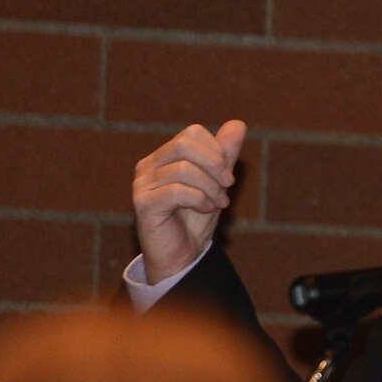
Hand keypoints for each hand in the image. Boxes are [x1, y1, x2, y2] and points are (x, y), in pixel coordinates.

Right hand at [131, 120, 246, 284]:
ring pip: (184, 169)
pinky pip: (176, 191)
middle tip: (228, 185)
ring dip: (210, 187)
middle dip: (214, 163)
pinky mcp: (143, 204)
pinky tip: (206, 209)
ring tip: (219, 203)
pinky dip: (199, 199)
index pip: (191, 133)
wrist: (181, 258)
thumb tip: (238, 124)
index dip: (216, 150)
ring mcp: (142, 184)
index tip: (228, 176)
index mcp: (163, 157)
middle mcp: (148, 166)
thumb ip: (224, 155)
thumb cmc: (195, 221)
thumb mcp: (216, 184)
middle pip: (185, 144)